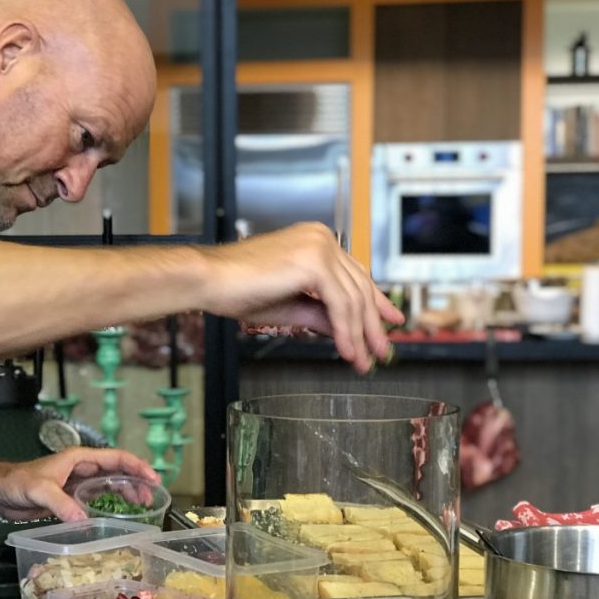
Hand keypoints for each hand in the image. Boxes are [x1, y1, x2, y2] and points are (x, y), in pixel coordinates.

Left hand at [0, 447, 159, 521]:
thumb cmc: (16, 483)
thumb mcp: (40, 491)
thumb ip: (62, 504)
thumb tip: (84, 520)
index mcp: (79, 459)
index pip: (115, 458)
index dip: (136, 467)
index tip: (153, 479)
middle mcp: (82, 469)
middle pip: (117, 471)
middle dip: (137, 482)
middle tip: (151, 499)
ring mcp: (77, 483)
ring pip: (110, 484)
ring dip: (127, 492)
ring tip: (142, 506)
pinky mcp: (71, 497)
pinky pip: (98, 498)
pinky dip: (111, 503)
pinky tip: (119, 514)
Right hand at [203, 222, 403, 372]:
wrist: (209, 280)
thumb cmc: (235, 289)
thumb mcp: (288, 305)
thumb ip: (319, 314)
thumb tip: (343, 331)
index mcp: (314, 241)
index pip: (355, 274)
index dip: (374, 302)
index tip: (389, 323)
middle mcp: (321, 238)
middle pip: (360, 287)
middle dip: (371, 325)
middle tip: (379, 352)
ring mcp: (319, 247)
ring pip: (353, 299)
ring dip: (359, 335)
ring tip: (362, 360)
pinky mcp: (315, 263)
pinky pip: (340, 305)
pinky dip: (345, 332)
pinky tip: (346, 351)